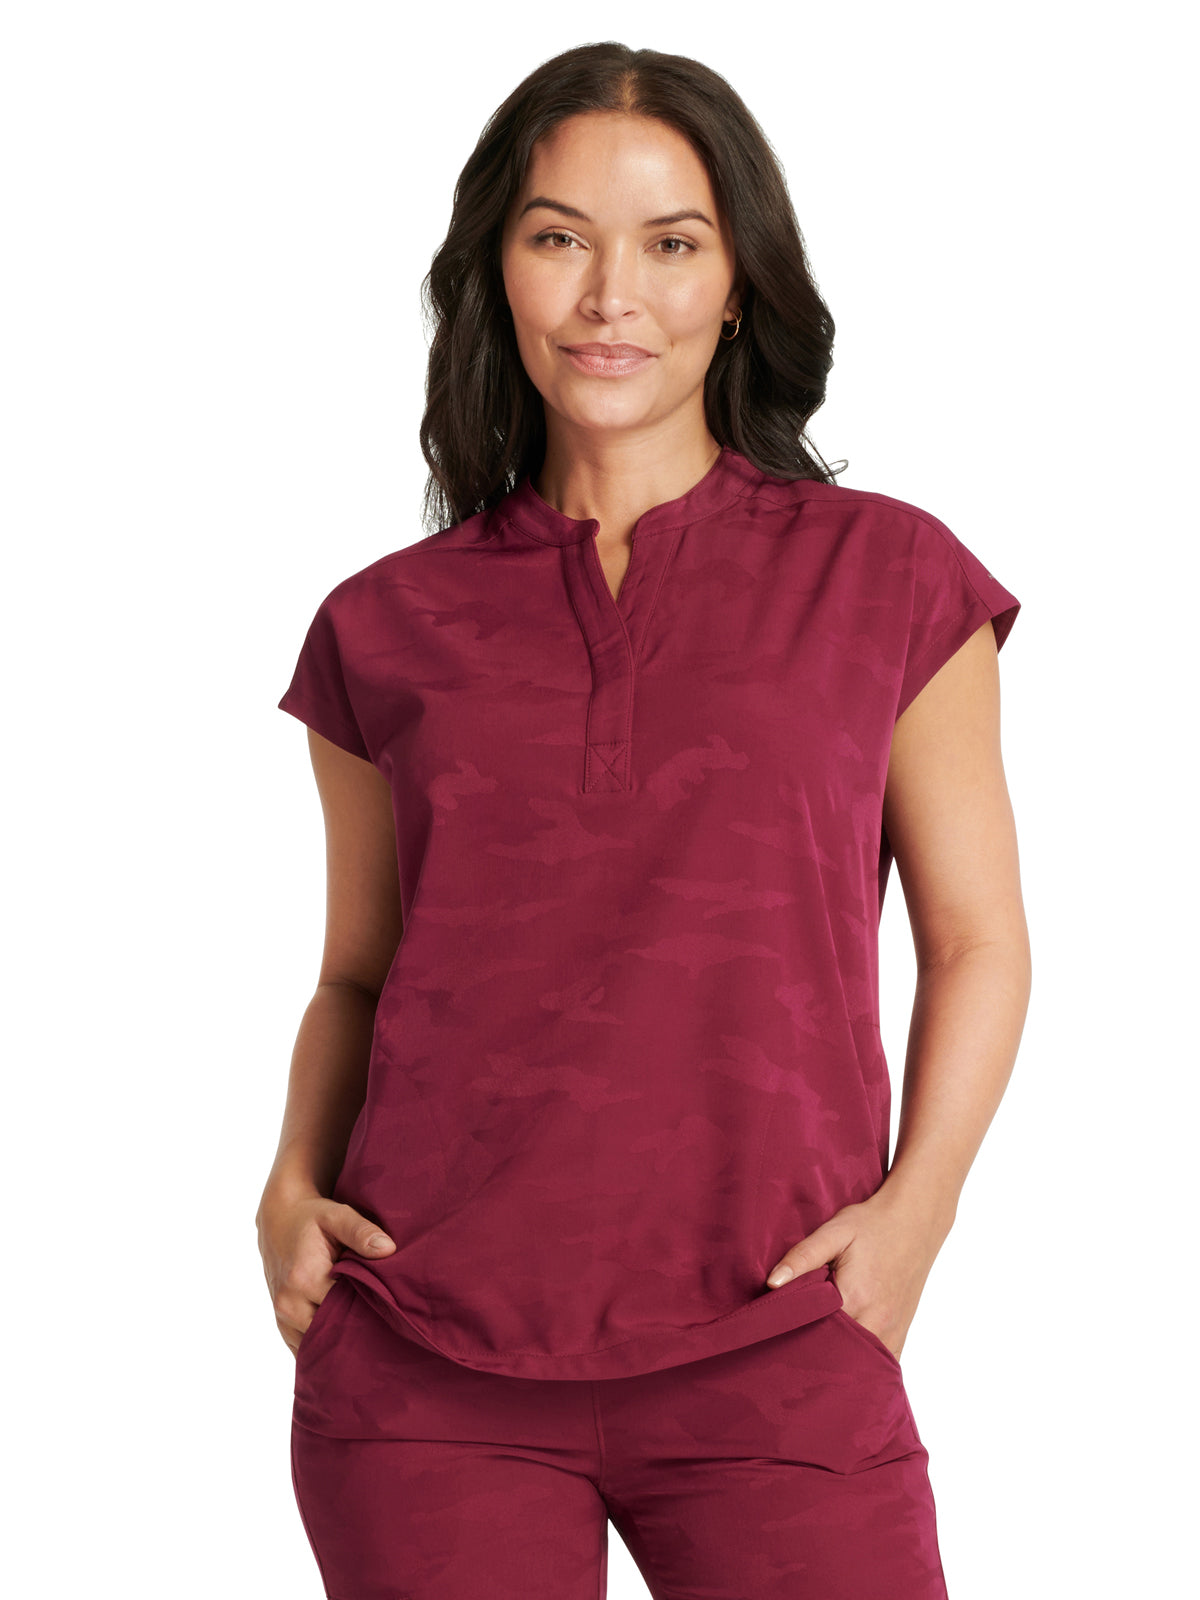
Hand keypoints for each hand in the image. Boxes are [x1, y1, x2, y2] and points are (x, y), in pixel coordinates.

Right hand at [256, 1188, 394, 1356]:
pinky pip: (303, 1348)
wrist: (278, 1220)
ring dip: (339, 1342)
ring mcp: (282, 1316)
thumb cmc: (312, 1217)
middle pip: (331, 1332)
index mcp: (304, 1278)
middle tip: (384, 1328)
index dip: (370, 1311)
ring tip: (365, 1335)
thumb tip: (389, 1249)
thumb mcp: (337, 1216)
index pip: (345, 1310)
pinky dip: (323, 1347)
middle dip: (356, 1331)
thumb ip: (362, 1232)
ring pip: (317, 1345)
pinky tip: (343, 1343)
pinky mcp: (281, 1322)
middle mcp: (289, 1302)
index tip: (389, 1310)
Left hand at [763, 1189, 949, 1361]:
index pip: (816, 1334)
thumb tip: (771, 1283)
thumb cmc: (872, 1224)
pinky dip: (863, 1363)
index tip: (777, 1338)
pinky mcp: (901, 1334)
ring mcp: (893, 1332)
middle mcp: (877, 1322)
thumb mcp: (834, 1232)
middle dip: (816, 1355)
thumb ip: (803, 1257)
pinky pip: (881, 1362)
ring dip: (840, 1362)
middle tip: (792, 1350)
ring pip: (861, 1364)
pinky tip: (846, 1356)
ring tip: (817, 1354)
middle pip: (839, 1354)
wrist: (916, 1222)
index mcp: (855, 1297)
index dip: (794, 1337)